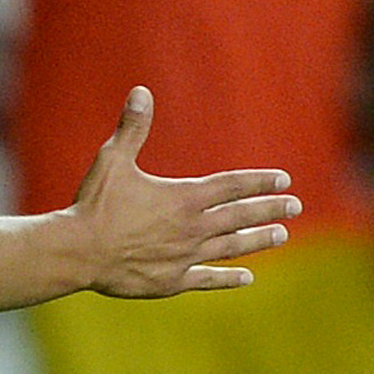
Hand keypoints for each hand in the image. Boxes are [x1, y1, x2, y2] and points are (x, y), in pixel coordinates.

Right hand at [70, 88, 298, 297]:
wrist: (79, 252)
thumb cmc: (94, 204)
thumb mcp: (113, 160)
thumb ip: (132, 128)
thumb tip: (141, 92)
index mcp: (184, 197)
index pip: (232, 186)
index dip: (259, 181)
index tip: (284, 180)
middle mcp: (192, 227)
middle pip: (240, 216)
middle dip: (270, 209)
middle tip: (295, 206)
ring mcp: (185, 256)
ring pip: (231, 247)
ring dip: (258, 240)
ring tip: (281, 235)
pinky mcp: (172, 281)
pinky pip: (207, 278)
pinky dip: (228, 277)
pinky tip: (246, 277)